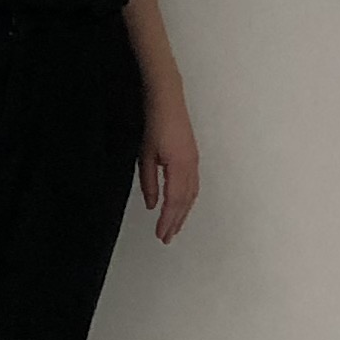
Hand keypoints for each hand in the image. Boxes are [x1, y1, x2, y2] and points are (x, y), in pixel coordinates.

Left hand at [139, 93, 199, 240]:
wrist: (168, 101)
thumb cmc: (155, 124)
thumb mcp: (145, 155)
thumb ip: (149, 182)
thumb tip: (152, 206)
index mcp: (178, 166)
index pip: (174, 201)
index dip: (168, 220)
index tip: (161, 235)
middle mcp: (190, 167)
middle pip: (185, 201)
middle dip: (176, 221)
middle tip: (167, 238)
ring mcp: (194, 162)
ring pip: (191, 195)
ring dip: (183, 213)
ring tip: (174, 228)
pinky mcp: (193, 158)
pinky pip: (193, 185)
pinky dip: (187, 200)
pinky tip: (181, 206)